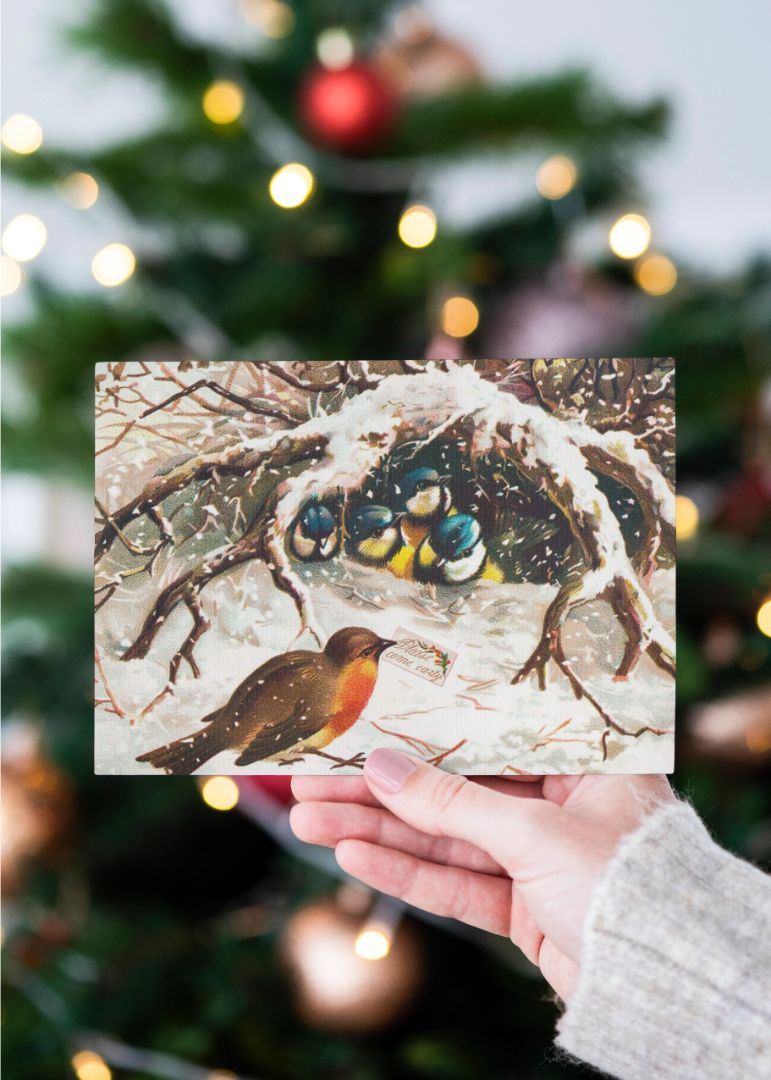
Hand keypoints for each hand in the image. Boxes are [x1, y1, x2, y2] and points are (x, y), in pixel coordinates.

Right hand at [290, 750, 672, 998]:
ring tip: (310, 820)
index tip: (359, 731)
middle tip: (313, 783)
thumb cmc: (625, 883)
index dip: (417, 734)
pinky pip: (457, 881)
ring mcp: (538, 856)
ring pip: (444, 837)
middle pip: (452, 789)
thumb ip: (451, 803)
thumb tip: (382, 768)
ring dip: (377, 831)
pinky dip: (408, 872)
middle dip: (381, 791)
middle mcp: (558, 802)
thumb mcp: (535, 832)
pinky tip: (353, 857)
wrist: (664, 986)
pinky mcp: (524, 904)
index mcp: (580, 762)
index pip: (482, 737)